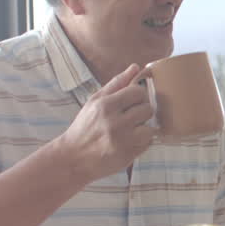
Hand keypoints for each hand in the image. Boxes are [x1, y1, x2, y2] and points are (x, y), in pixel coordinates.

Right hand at [55, 64, 154, 182]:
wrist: (73, 158)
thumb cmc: (84, 127)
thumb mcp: (94, 101)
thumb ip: (116, 83)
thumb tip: (135, 67)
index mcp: (105, 105)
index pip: (138, 92)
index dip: (138, 96)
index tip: (132, 101)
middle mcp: (115, 122)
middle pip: (147, 108)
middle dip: (142, 112)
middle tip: (130, 117)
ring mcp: (123, 141)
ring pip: (151, 127)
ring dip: (144, 128)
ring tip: (131, 130)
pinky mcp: (128, 156)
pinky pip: (148, 143)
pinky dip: (142, 142)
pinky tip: (129, 141)